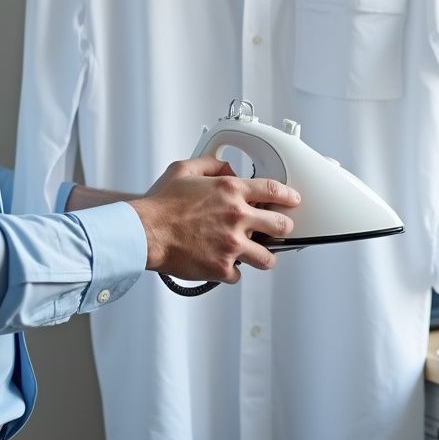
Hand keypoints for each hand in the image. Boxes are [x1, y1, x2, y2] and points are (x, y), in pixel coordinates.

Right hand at [127, 157, 299, 283]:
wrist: (145, 233)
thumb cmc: (161, 204)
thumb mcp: (184, 169)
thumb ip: (211, 165)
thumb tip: (227, 168)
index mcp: (231, 191)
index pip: (273, 190)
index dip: (288, 196)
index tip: (293, 200)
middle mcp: (237, 217)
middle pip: (281, 225)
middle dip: (285, 227)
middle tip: (281, 229)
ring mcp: (232, 245)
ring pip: (267, 258)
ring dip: (264, 256)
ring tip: (259, 255)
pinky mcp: (222, 268)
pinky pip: (239, 274)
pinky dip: (232, 271)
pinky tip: (224, 264)